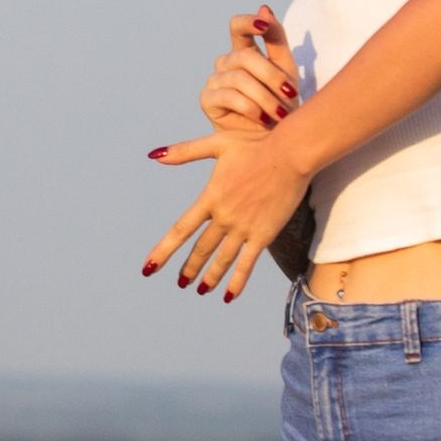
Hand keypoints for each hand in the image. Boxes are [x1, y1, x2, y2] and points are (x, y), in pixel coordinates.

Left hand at [141, 132, 311, 303]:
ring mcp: (244, 228)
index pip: (180, 230)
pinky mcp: (264, 234)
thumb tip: (154, 155)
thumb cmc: (255, 145)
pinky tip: (227, 296)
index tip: (149, 267)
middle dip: (188, 268)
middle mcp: (224, 217)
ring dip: (209, 276)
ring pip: (221, 259)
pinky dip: (237, 281)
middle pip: (200, 249)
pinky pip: (248, 263)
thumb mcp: (216, 144)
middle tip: (180, 282)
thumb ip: (184, 152)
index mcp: (210, 198)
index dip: (163, 250)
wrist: (291, 154)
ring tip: (199, 289)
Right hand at [201, 5, 301, 134]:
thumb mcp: (286, 68)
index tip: (263, 24)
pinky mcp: (207, 99)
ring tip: (281, 114)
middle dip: (272, 76)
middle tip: (291, 95)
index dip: (247, 22)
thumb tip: (264, 7)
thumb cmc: (281, 102)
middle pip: (244, 56)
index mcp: (244, 51)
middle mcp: (226, 63)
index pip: (237, 27)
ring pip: (239, 78)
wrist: (274, 139)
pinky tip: (262, 119)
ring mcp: (214, 80)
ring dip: (266, 97)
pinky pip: (229, 96)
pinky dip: (250, 108)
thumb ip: (276, 38)